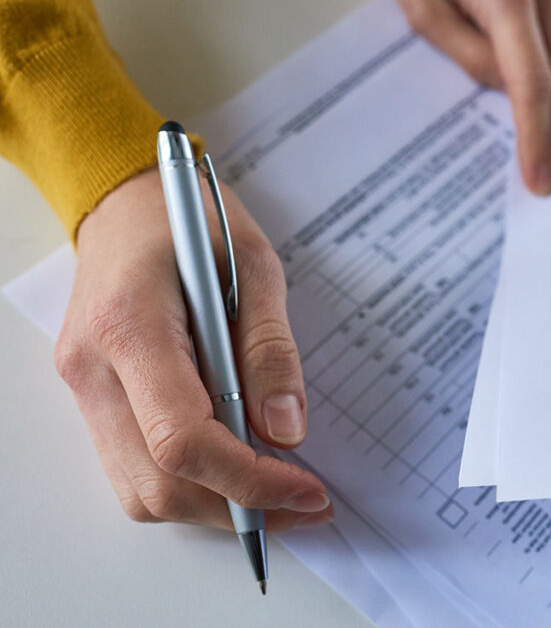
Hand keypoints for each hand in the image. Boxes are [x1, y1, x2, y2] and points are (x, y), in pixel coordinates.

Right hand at [55, 168, 332, 530]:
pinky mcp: (93, 399)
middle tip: (305, 501)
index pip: (182, 441)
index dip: (249, 480)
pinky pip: (134, 469)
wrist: (127, 202)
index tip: (306, 489)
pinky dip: (190, 484)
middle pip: (159, 482)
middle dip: (239, 507)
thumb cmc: (191, 221)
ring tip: (278, 490)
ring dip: (215, 506)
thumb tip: (287, 431)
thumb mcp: (254, 267)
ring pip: (141, 491)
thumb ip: (269, 350)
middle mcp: (92, 369)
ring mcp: (84, 389)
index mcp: (130, 328)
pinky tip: (236, 467)